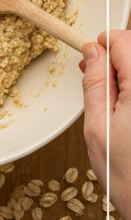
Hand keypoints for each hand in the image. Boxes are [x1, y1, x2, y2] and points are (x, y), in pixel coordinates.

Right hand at [80, 30, 130, 219]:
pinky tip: (127, 109)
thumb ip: (96, 85)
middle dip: (118, 59)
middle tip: (97, 79)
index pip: (124, 42)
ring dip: (128, 76)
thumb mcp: (98, 129)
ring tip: (114, 102)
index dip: (104, 44)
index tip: (91, 55)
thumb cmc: (130, 177)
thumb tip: (93, 54)